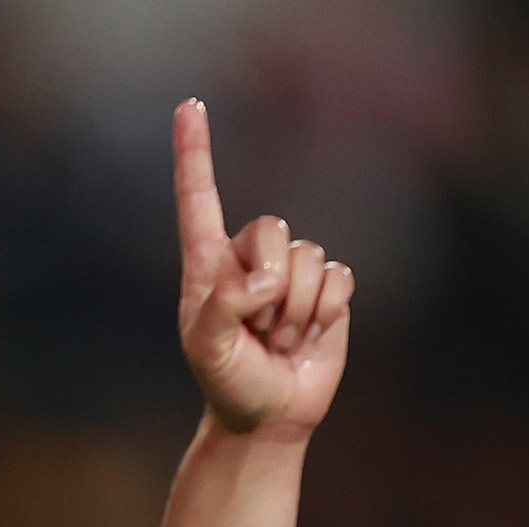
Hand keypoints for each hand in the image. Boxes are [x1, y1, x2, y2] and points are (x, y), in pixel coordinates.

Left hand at [173, 101, 353, 442]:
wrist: (271, 418)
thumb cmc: (228, 384)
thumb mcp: (209, 349)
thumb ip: (223, 307)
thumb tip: (262, 282)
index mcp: (208, 265)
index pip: (200, 199)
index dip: (194, 153)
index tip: (189, 106)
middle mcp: (250, 259)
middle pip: (273, 229)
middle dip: (272, 285)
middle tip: (259, 330)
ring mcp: (290, 272)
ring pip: (309, 258)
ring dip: (297, 310)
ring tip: (279, 340)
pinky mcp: (327, 291)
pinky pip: (339, 278)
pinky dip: (326, 312)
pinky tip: (309, 336)